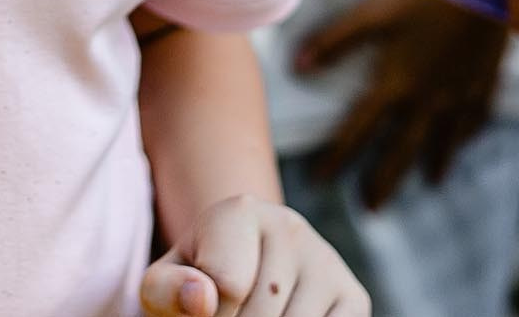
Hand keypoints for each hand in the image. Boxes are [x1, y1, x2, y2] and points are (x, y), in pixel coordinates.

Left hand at [140, 195, 366, 316]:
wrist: (237, 269)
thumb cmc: (195, 282)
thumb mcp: (164, 284)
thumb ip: (167, 290)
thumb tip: (203, 300)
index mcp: (240, 211)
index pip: (228, 286)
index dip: (208, 313)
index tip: (204, 304)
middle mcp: (290, 226)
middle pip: (263, 313)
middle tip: (232, 312)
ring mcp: (326, 260)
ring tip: (253, 314)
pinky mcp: (354, 296)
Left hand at [297, 0, 507, 207]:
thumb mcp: (371, 13)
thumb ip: (334, 41)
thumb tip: (298, 66)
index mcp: (395, 86)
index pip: (359, 131)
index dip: (337, 156)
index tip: (321, 179)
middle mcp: (427, 101)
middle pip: (401, 150)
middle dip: (383, 180)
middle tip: (371, 207)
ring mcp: (459, 96)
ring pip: (443, 142)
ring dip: (432, 164)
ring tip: (429, 184)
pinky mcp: (485, 85)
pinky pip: (474, 122)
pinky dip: (466, 138)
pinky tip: (463, 142)